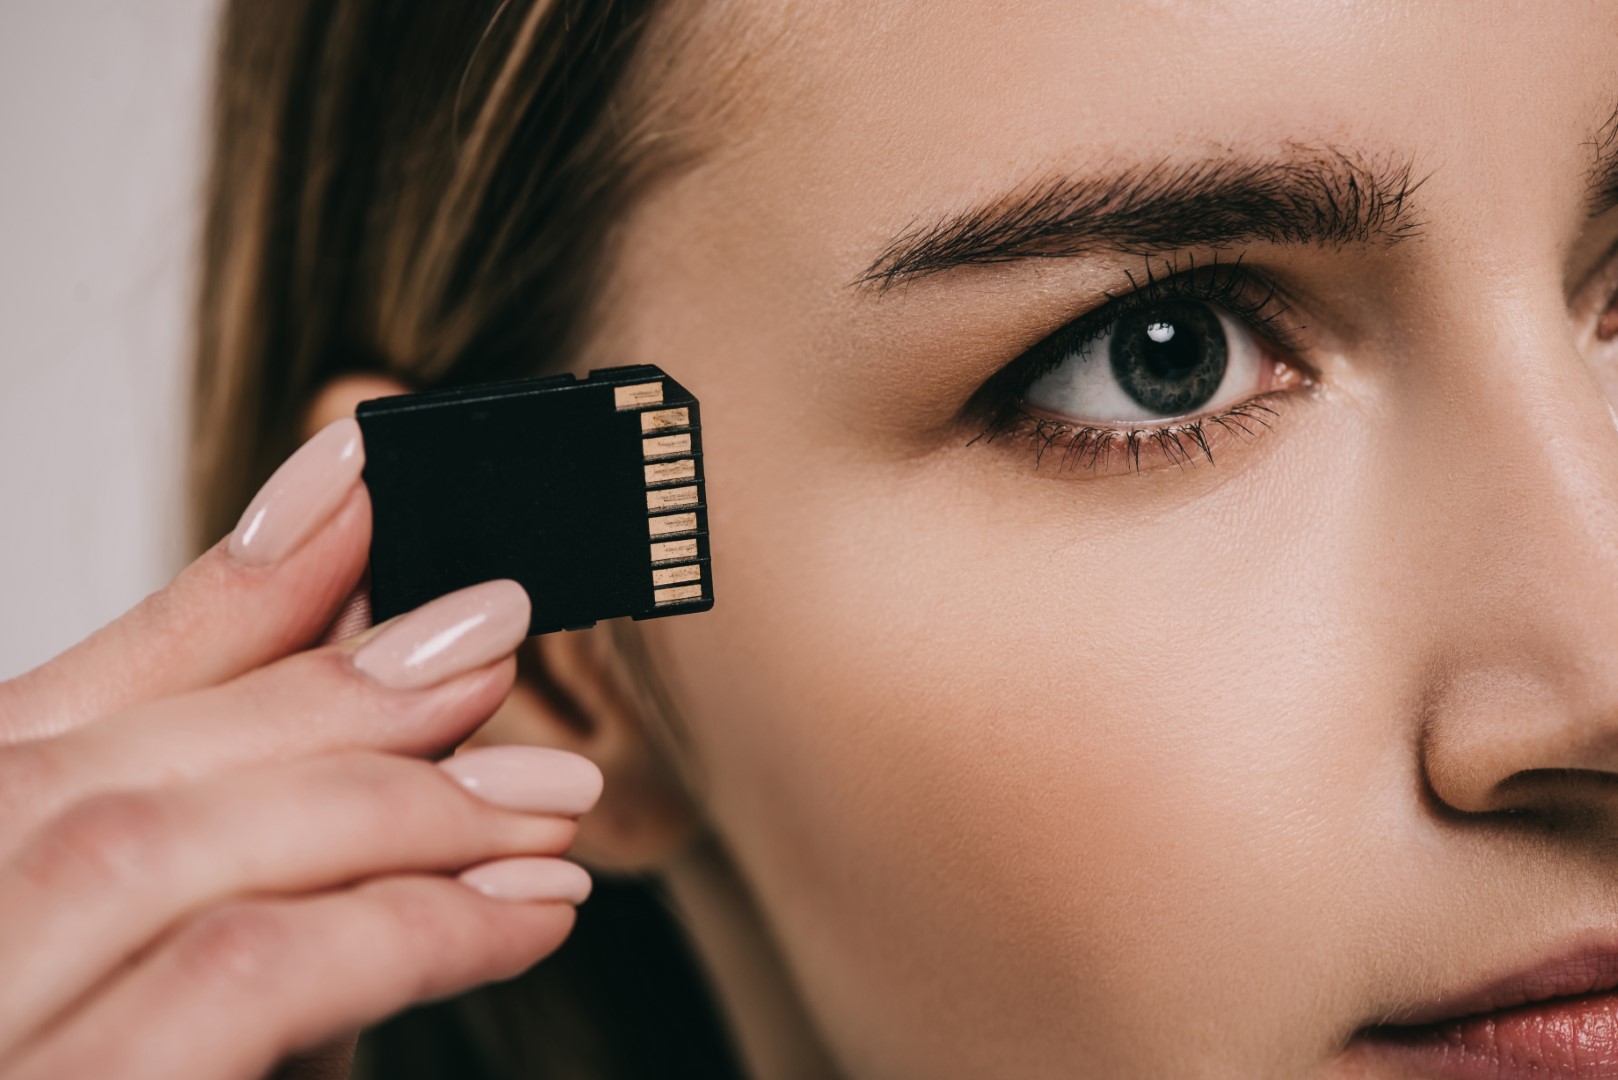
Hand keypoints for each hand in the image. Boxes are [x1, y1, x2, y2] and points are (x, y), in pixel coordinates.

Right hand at [0, 418, 601, 1079]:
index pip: (87, 690)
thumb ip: (219, 835)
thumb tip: (377, 687)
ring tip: (543, 803)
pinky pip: (234, 984)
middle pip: (136, 763)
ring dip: (388, 803)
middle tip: (495, 644)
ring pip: (173, 846)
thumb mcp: (138, 952)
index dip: (239, 574)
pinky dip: (390, 927)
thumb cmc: (88, 1068)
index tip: (370, 473)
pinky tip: (516, 913)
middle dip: (340, 693)